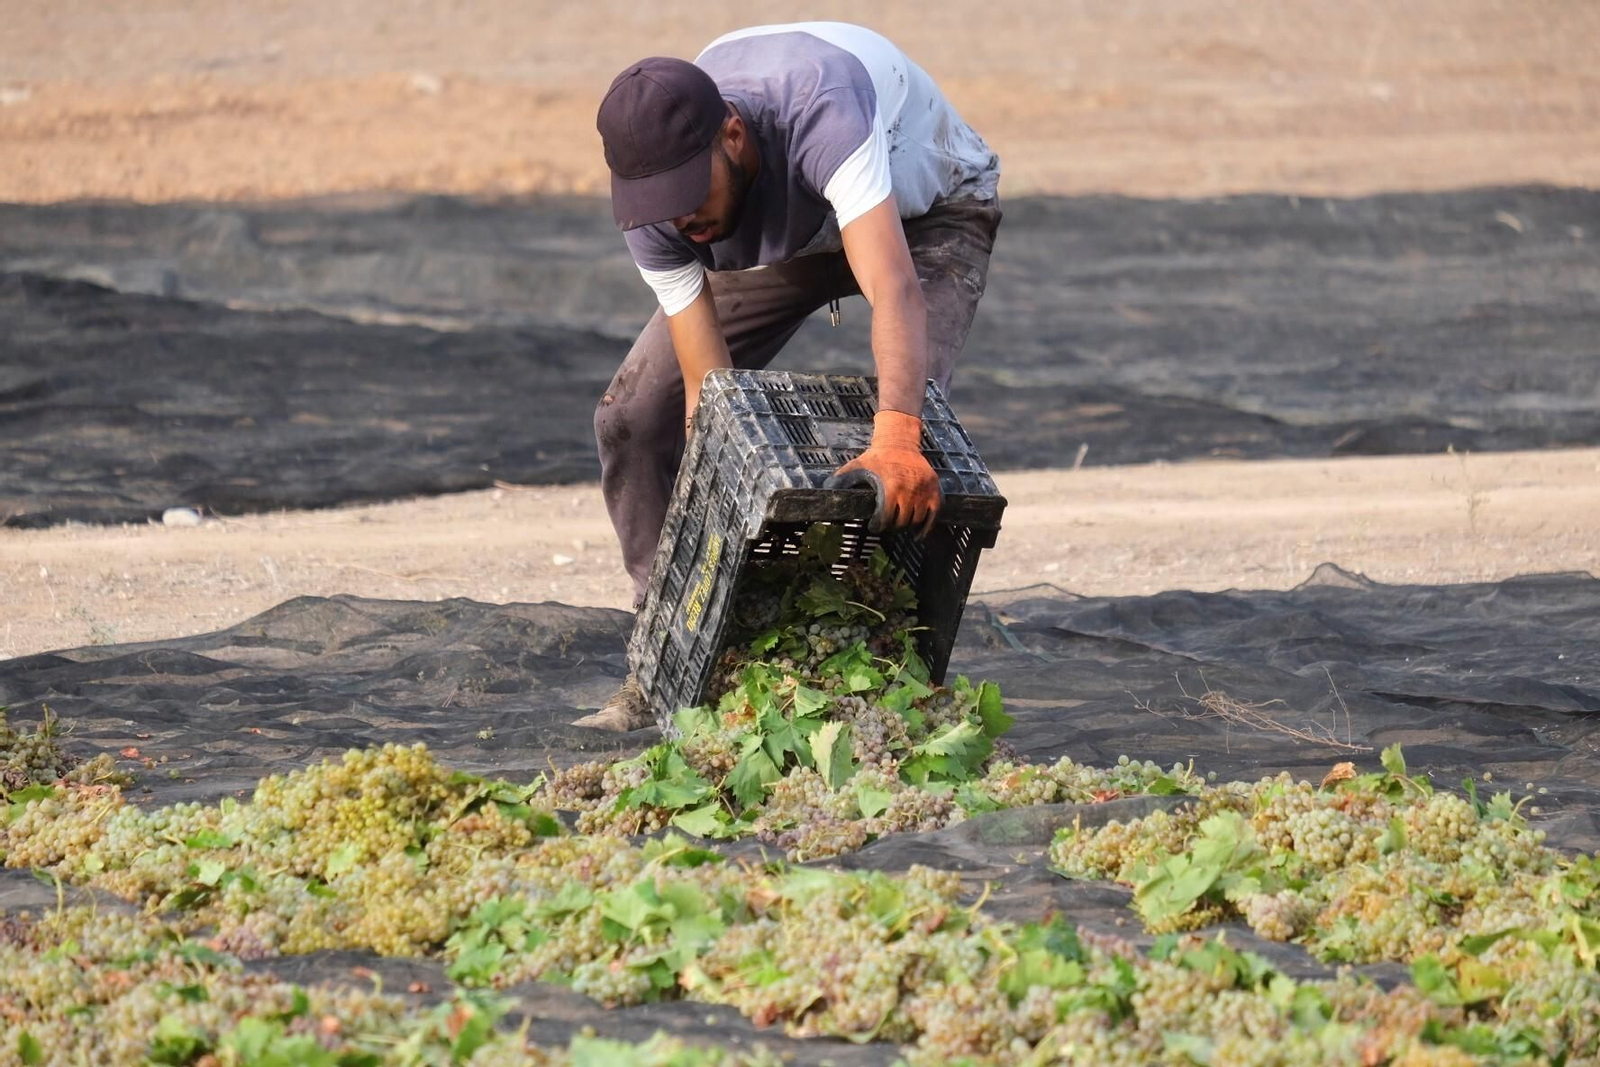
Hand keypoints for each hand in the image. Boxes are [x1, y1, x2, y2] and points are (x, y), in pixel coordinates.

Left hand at [824, 409, 941, 535]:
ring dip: (907, 525)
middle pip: (901, 522)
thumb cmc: (876, 457)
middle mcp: (910, 491)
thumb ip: (842, 480)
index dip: (879, 526)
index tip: (875, 526)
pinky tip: (918, 534)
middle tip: (886, 524)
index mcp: (891, 487)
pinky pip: (934, 514)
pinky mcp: (935, 489)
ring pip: (917, 520)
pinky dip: (927, 527)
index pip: (886, 518)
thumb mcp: (857, 466)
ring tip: (899, 524)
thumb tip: (826, 491)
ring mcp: (924, 491)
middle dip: (892, 526)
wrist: (900, 441)